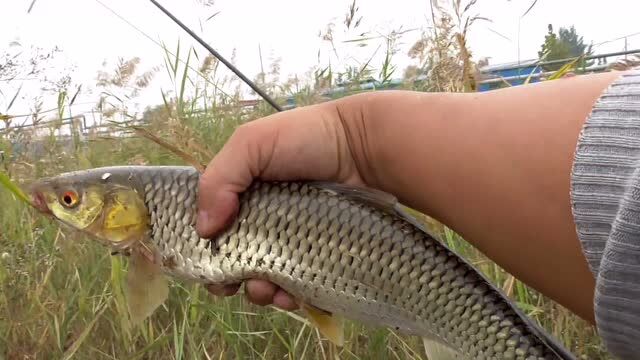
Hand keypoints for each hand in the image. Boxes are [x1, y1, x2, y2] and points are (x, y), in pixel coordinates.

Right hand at [196, 97, 371, 309]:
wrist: (365, 148)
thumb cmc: (307, 138)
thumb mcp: (253, 143)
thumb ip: (221, 178)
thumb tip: (203, 229)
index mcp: (241, 194)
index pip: (211, 228)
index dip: (203, 248)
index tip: (203, 264)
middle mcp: (262, 219)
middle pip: (233, 259)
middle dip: (227, 277)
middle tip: (232, 284)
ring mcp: (290, 241)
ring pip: (262, 278)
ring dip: (257, 291)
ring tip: (266, 290)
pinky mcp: (316, 256)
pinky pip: (295, 286)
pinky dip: (286, 296)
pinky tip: (288, 296)